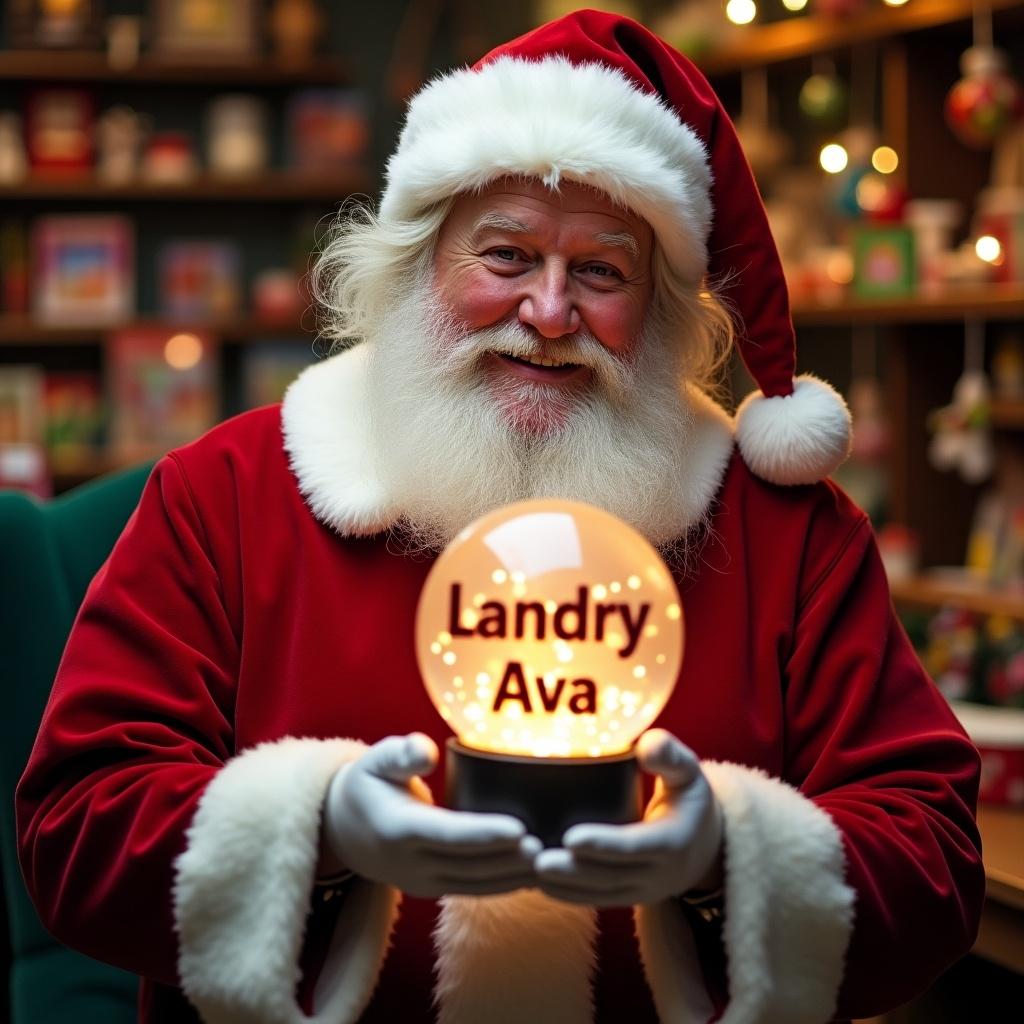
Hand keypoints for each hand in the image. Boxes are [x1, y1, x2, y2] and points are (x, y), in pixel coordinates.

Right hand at [322, 733, 540, 897]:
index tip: (521, 830)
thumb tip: (426, 752)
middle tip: (549, 846)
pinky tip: (533, 873)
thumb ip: (400, 753)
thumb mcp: (375, 760)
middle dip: (510, 859)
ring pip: (475, 883)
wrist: (341, 829)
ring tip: (551, 861)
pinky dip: (503, 884)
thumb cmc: (368, 783)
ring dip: (513, 876)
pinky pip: (472, 889)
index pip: (448, 834)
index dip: (486, 834)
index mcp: (397, 828)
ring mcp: (420, 881)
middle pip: (469, 864)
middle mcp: (409, 862)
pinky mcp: (432, 888)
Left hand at [533, 729, 721, 905]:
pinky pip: (597, 899)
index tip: (571, 837)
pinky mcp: (629, 896)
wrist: (706, 845)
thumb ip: (670, 756)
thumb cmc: (689, 797)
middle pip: (611, 875)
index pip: (635, 846)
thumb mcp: (689, 772)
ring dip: (564, 886)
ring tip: (528, 872)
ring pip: (600, 892)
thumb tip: (646, 747)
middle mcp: (659, 873)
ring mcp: (643, 889)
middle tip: (536, 860)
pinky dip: (568, 895)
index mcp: (673, 840)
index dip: (604, 844)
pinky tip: (537, 884)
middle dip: (573, 871)